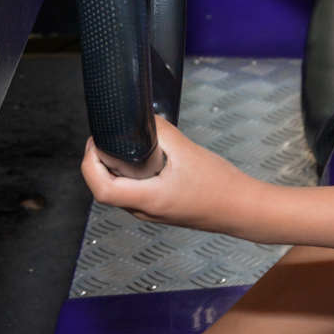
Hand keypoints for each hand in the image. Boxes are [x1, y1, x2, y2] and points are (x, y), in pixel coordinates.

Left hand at [81, 116, 249, 231]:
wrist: (242, 208)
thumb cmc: (221, 187)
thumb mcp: (188, 152)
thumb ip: (162, 134)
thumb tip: (144, 120)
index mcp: (149, 199)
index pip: (102, 189)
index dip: (91, 165)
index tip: (95, 143)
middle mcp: (146, 210)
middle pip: (106, 190)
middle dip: (99, 163)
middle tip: (106, 139)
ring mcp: (153, 212)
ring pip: (120, 193)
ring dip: (115, 170)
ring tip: (124, 147)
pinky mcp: (161, 209)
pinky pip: (135, 194)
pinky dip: (130, 177)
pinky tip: (144, 161)